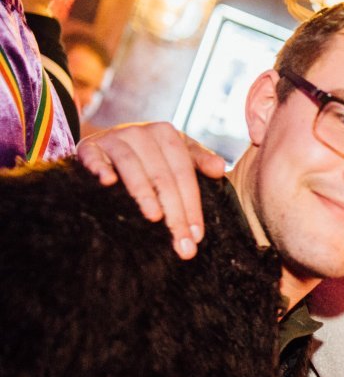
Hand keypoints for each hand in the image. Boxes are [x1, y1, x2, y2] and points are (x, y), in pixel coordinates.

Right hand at [77, 123, 225, 259]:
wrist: (108, 142)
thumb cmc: (152, 154)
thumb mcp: (179, 153)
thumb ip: (200, 160)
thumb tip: (221, 169)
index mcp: (168, 135)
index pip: (185, 175)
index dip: (192, 206)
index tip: (197, 236)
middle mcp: (141, 133)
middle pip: (163, 177)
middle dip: (174, 213)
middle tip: (181, 244)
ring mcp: (114, 138)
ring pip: (132, 167)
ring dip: (143, 193)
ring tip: (154, 218)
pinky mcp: (89, 147)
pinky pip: (94, 157)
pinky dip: (99, 168)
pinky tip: (106, 182)